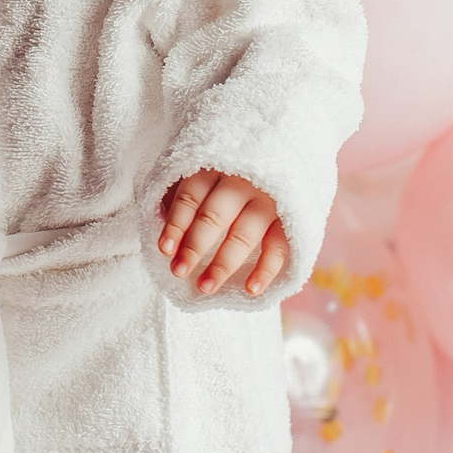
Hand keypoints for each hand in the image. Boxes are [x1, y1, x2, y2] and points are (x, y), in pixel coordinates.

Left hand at [156, 168, 289, 297]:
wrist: (283, 163)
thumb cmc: (227, 181)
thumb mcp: (203, 177)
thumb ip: (186, 199)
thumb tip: (166, 234)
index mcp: (214, 170)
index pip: (191, 196)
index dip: (176, 224)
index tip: (165, 250)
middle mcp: (242, 183)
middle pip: (215, 215)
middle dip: (195, 246)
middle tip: (179, 271)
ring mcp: (268, 201)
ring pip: (244, 234)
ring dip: (223, 263)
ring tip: (205, 287)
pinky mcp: (288, 219)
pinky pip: (278, 247)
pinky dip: (266, 269)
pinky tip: (251, 290)